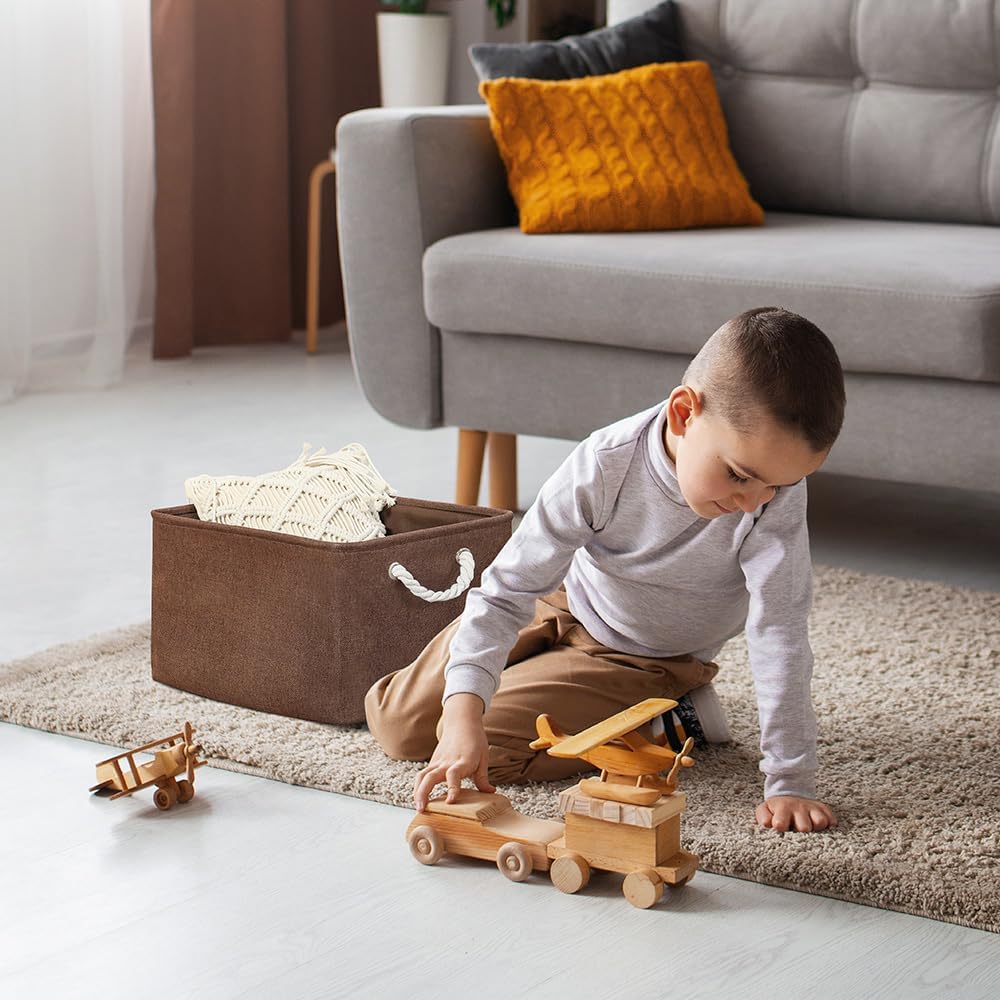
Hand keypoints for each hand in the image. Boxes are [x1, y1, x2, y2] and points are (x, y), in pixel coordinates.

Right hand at [413, 693, 494, 811]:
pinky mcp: (433, 762)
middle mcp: (447, 762)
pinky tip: (419, 799)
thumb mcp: (483, 757)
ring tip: (418, 808)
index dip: (452, 788)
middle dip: (424, 793)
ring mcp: (438, 761)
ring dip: (418, 792)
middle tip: (422, 810)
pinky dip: (418, 787)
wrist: (461, 721)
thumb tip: (491, 793)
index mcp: (463, 761)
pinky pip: (422, 775)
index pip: (454, 775)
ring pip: (422, 776)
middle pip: (430, 777)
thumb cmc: (475, 740)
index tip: (450, 801)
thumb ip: (483, 778)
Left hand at [756, 795, 837, 832]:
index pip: (780, 823)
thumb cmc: (777, 809)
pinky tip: (820, 828)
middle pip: (804, 827)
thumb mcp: (765, 809)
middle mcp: (798, 807)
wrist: (790, 795)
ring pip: (820, 822)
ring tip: (809, 829)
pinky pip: (832, 820)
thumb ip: (763, 817)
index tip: (780, 830)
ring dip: (816, 829)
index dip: (780, 828)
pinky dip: (829, 825)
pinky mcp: (824, 809)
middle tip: (796, 831)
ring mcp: (812, 808)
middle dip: (800, 832)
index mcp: (782, 808)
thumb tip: (767, 824)